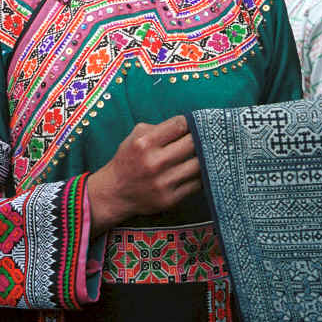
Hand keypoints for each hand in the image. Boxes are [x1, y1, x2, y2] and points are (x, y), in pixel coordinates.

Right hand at [87, 115, 200, 235]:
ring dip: (205, 158)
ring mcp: (163, 182)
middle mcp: (154, 162)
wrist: (115, 193)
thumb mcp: (135, 137)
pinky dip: (201, 176)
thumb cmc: (128, 160)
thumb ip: (159, 128)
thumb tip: (187, 124)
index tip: (195, 123)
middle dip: (201, 138)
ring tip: (207, 153)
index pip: (179, 125)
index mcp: (144, 143)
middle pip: (193, 143)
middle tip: (206, 137)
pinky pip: (197, 184)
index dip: (191, 122)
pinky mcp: (170, 199)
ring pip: (199, 165)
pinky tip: (200, 171)